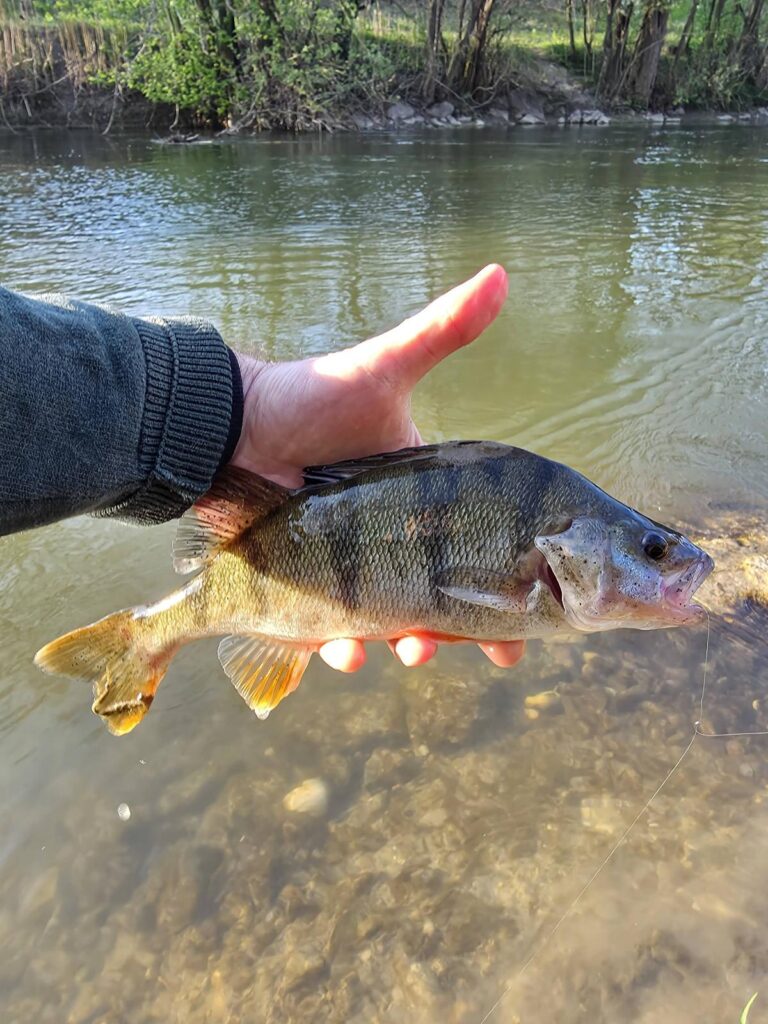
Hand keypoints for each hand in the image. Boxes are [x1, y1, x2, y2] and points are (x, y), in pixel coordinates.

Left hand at [232, 264, 524, 673]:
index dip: (505, 597)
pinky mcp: (305, 588)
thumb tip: (502, 271)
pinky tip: (345, 651)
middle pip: (440, 605)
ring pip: (389, 626)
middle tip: (468, 651)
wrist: (231, 425)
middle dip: (457, 635)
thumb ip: (442, 329)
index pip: (478, 555)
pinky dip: (340, 649)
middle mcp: (393, 542)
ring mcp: (349, 570)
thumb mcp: (384, 368)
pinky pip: (328, 634)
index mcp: (424, 502)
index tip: (522, 637)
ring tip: (408, 649)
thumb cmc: (311, 398)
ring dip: (405, 645)